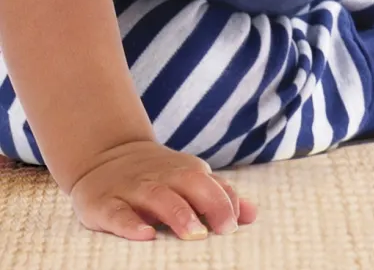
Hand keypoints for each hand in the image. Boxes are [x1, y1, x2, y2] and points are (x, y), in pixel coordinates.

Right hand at [68, 139, 256, 240]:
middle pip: (190, 185)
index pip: (212, 185)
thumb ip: (219, 197)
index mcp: (186, 171)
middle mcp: (162, 177)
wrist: (107, 155)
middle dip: (208, 204)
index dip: (225, 203)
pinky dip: (130, 224)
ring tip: (193, 233)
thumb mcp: (189, 181)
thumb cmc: (159, 177)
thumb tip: (253, 215)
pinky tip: (145, 235)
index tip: (234, 226)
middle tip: (221, 231)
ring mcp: (133, 189)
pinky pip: (118, 213)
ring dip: (177, 214)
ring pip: (158, 198)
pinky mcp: (105, 204)